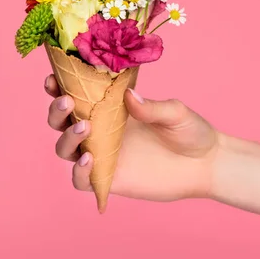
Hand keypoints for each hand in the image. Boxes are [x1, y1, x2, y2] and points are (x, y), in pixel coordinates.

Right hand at [45, 74, 219, 201]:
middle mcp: (99, 131)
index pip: (74, 96)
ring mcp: (102, 156)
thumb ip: (154, 106)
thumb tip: (130, 96)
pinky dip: (79, 171)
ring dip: (66, 137)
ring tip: (84, 128)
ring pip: (65, 149)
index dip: (58, 87)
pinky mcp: (108, 179)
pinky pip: (81, 180)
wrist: (206, 165)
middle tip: (67, 101)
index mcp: (109, 108)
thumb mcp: (176, 113)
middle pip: (60, 122)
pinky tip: (90, 160)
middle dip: (56, 111)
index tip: (53, 78)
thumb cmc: (190, 132)